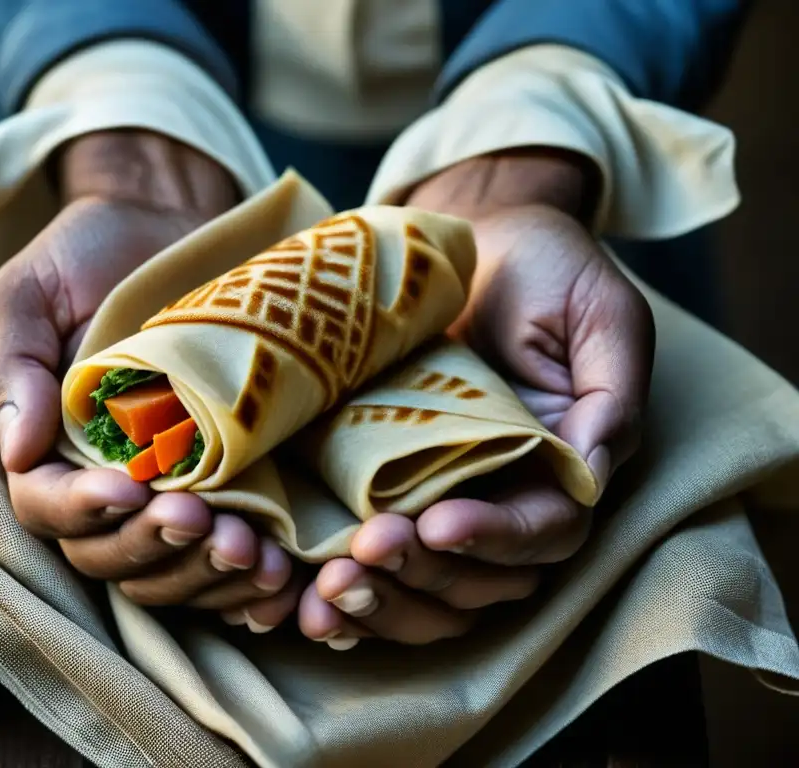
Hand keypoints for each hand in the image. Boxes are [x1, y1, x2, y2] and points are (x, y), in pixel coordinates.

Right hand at [0, 130, 297, 622]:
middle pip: (113, 555)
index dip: (82, 510)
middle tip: (200, 522)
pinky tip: (282, 573)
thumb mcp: (30, 295)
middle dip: (155, 549)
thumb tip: (17, 451)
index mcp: (53, 450)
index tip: (125, 489)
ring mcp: (174, 489)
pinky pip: (235, 553)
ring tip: (251, 552)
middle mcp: (110, 483)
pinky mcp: (234, 482)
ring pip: (175, 568)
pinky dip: (254, 578)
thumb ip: (10, 366)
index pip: (48, 507)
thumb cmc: (88, 257)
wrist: (171, 224)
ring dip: (209, 573)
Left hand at [298, 149, 654, 646]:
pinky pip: (370, 549)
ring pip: (424, 580)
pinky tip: (302, 595)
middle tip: (369, 550)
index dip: (495, 538)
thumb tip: (593, 471)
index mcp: (562, 469)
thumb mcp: (601, 316)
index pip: (543, 531)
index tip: (438, 524)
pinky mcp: (384, 480)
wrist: (473, 240)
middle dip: (426, 575)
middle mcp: (505, 494)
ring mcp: (443, 491)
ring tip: (330, 583)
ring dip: (380, 595)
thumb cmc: (548, 270)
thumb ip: (613, 393)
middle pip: (479, 577)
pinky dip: (343, 583)